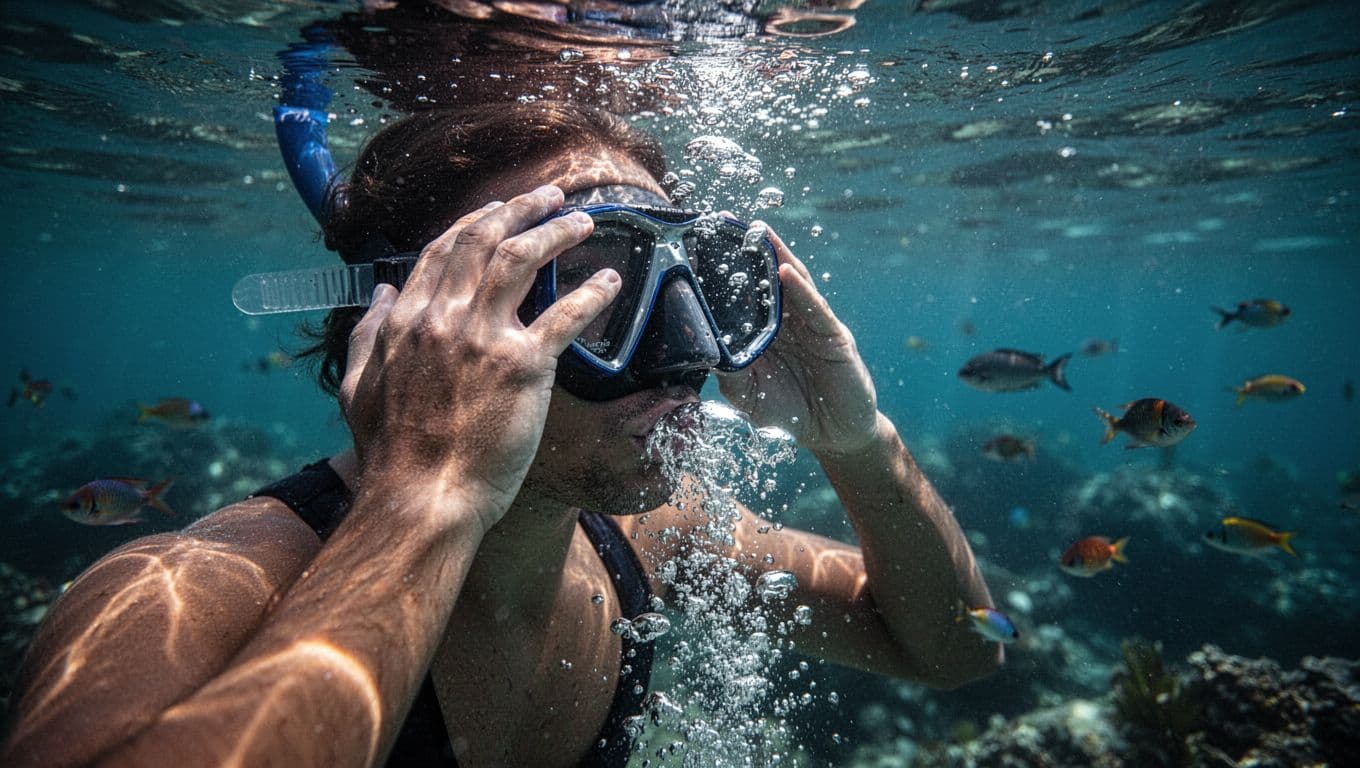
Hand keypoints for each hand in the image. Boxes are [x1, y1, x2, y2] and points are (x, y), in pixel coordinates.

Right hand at [339, 186, 620, 531]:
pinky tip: (611, 281)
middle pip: (485, 240)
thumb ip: (367, 334)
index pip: (443, 251)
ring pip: (522, 260)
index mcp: (406, 320)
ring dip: (556, 232)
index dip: (476, 223)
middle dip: (520, 208)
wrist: (420, 499)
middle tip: (550, 196)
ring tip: (583, 221)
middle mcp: (443, 318)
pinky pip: (565, 316)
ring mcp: (484, 339)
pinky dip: (592, 293)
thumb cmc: (390, 455)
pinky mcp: (524, 368)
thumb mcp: (358, 388)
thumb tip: (381, 293)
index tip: (500, 211)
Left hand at [717, 227, 879, 455]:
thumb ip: (729, 373)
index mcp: (765, 330)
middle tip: (727, 221)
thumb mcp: (749, 395)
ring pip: (793, 283)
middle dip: (750, 249)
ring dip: (776, 256)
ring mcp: (812, 324)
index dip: (727, 270)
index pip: (744, 293)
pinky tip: (786, 273)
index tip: (702, 245)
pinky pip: (815, 309)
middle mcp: (788, 320)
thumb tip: (701, 350)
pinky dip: (801, 290)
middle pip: (768, 277)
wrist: (833, 434)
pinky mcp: (833, 336)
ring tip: (757, 232)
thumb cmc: (790, 410)